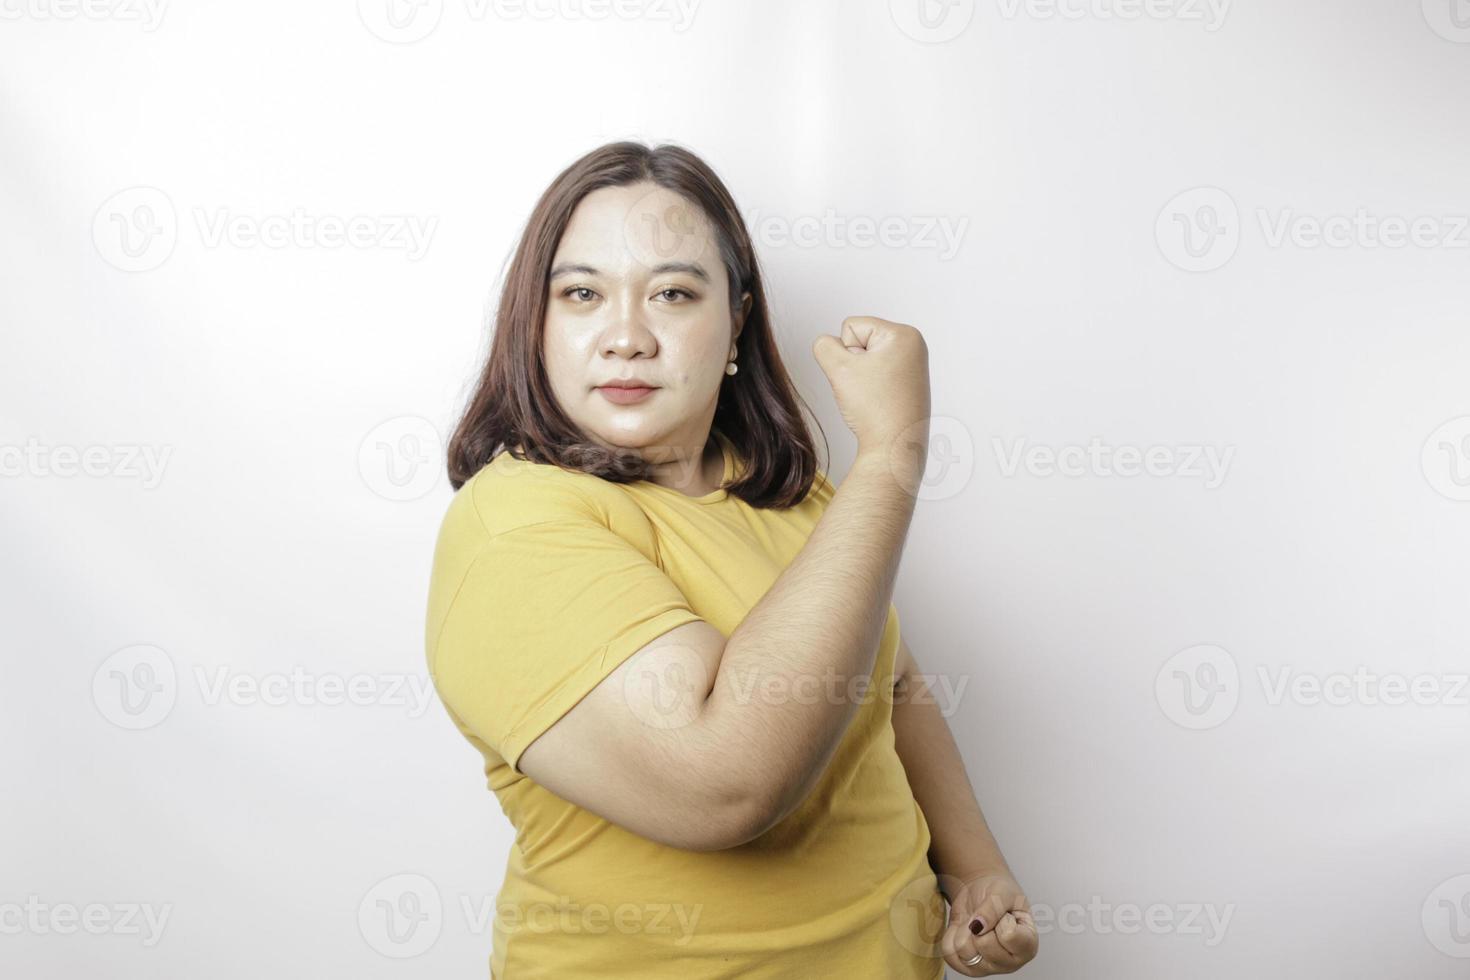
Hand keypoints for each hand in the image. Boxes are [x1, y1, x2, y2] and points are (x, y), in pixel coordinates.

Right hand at [811, 315, 930, 462]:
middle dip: (854, 364)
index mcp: (904, 334)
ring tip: (873, 397)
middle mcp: (914, 346)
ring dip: (860, 376)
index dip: (846, 352)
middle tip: (867, 389)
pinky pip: (876, 374)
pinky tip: (878, 403)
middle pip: (860, 340)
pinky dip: (870, 388)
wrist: (894, 449)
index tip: (862, 376)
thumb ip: (824, 345)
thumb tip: (827, 343)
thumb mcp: (838, 368)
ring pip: (866, 359)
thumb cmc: (875, 410)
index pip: (852, 326)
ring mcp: (913, 366)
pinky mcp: (908, 383)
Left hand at [939, 872, 1038, 975]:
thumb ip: (993, 908)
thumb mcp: (1002, 892)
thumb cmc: (999, 893)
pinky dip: (952, 935)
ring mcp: (987, 968)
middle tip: (986, 918)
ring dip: (965, 929)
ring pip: (964, 951)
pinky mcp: (967, 968)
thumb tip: (977, 926)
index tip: (1005, 914)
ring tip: (975, 923)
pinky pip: (949, 954)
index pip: (1008, 936)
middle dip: (980, 924)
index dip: (1001, 919)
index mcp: (1027, 946)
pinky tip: (963, 929)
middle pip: (984, 945)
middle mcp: (1010, 963)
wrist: (980, 892)